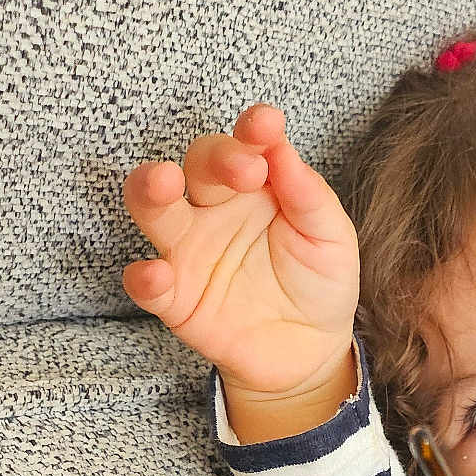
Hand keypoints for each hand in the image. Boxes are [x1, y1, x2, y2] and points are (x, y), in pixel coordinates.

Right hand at [122, 103, 358, 398]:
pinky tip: (157, 274)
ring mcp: (190, 252)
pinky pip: (148, 284)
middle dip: (215, 158)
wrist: (311, 352)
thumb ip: (309, 196)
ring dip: (150, 190)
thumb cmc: (320, 283)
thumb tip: (283, 148)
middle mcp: (215, 210)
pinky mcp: (177, 299)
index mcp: (255, 187)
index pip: (245, 147)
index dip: (252, 131)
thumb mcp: (331, 239)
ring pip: (154, 209)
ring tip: (163, 182)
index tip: (266, 124)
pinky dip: (144, 278)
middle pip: (198, 167)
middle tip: (245, 168)